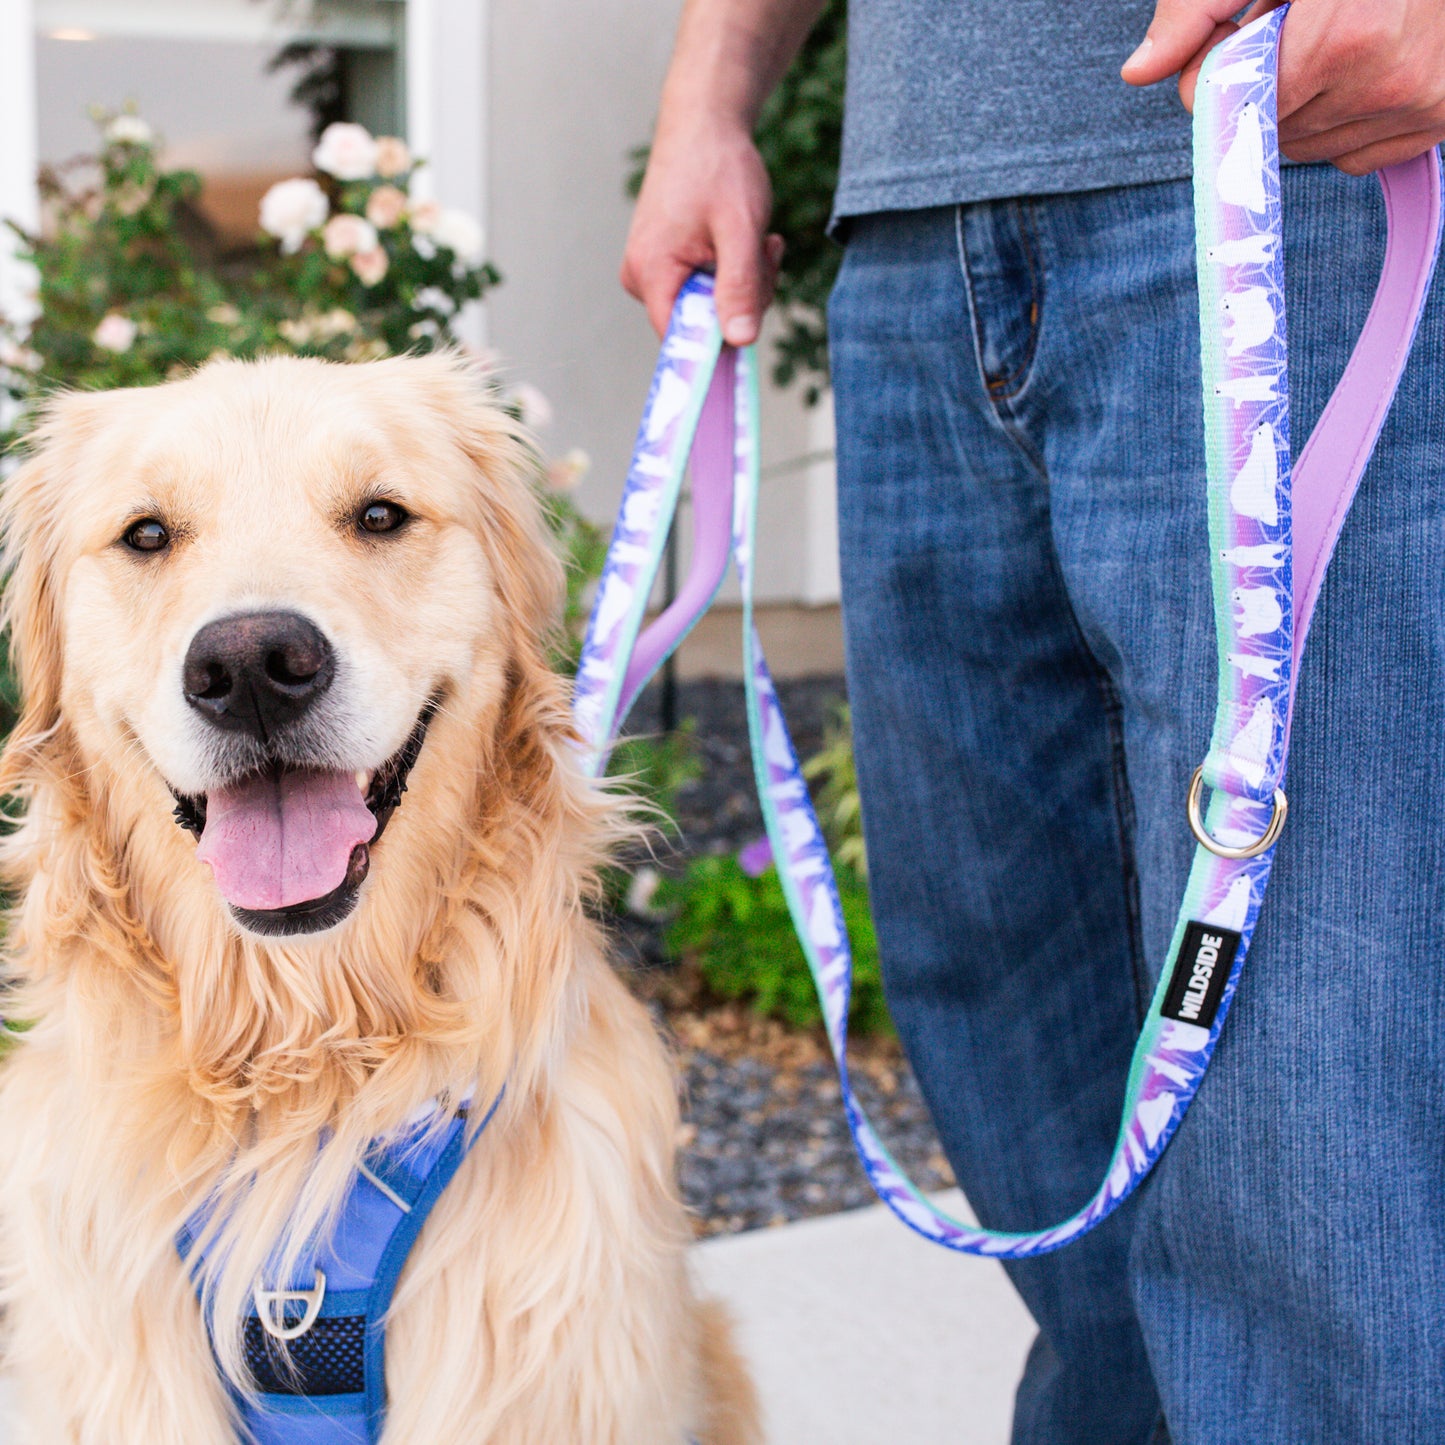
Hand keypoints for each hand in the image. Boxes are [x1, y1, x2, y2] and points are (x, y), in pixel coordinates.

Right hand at [621, 115, 784, 344]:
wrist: (705, 123)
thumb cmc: (718, 166)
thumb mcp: (739, 228)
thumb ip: (739, 286)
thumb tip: (740, 341)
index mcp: (650, 273)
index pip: (681, 340)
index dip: (720, 342)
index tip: (754, 321)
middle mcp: (643, 278)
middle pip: (702, 324)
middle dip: (744, 298)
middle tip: (765, 255)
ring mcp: (654, 271)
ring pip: (711, 306)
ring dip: (746, 281)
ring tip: (758, 240)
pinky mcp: (669, 263)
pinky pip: (709, 287)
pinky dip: (736, 270)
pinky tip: (748, 240)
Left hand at [1122, 0, 1444, 174]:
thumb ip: (1200, 7)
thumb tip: (1138, 72)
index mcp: (1344, 38)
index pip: (1236, 106)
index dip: (1220, 74)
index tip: (1236, 33)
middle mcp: (1386, 83)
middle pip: (1267, 131)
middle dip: (1264, 84)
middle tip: (1299, 22)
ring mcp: (1418, 109)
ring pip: (1306, 147)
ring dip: (1300, 104)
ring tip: (1335, 35)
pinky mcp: (1434, 124)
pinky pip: (1352, 155)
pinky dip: (1340, 121)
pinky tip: (1361, 67)